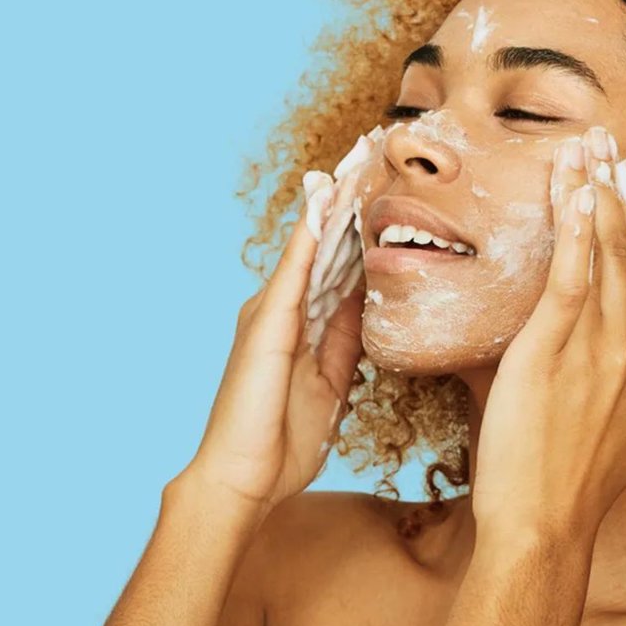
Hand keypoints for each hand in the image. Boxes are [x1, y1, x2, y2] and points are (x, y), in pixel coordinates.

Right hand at [177, 132, 381, 513]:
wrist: (242, 480)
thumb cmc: (281, 442)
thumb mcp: (333, 386)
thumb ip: (347, 344)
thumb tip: (370, 309)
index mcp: (302, 324)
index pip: (338, 261)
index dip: (360, 222)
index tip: (384, 184)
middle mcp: (282, 307)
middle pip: (323, 240)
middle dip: (346, 195)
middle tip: (372, 145)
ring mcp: (271, 311)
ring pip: (309, 243)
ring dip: (332, 199)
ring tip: (354, 155)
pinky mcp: (267, 323)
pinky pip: (295, 269)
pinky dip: (310, 233)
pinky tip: (325, 201)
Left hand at [472, 125, 625, 537]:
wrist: (546, 526)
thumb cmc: (585, 477)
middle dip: (620, 191)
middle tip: (609, 140)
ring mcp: (597, 348)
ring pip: (602, 254)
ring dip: (595, 194)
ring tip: (587, 147)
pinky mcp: (552, 352)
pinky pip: (569, 280)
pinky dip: (574, 233)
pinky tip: (575, 193)